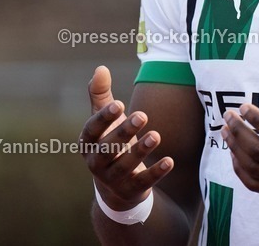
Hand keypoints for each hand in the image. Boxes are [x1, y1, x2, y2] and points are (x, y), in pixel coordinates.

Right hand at [80, 65, 173, 210]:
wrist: (115, 188)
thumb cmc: (110, 142)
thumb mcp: (104, 121)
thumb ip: (101, 95)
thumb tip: (101, 68)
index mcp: (88, 143)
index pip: (92, 130)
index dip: (104, 118)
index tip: (119, 103)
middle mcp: (96, 163)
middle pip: (108, 148)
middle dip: (124, 132)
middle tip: (142, 115)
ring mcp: (113, 179)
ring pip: (125, 166)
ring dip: (140, 151)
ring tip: (156, 135)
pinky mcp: (131, 190)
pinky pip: (144, 182)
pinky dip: (156, 172)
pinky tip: (170, 160)